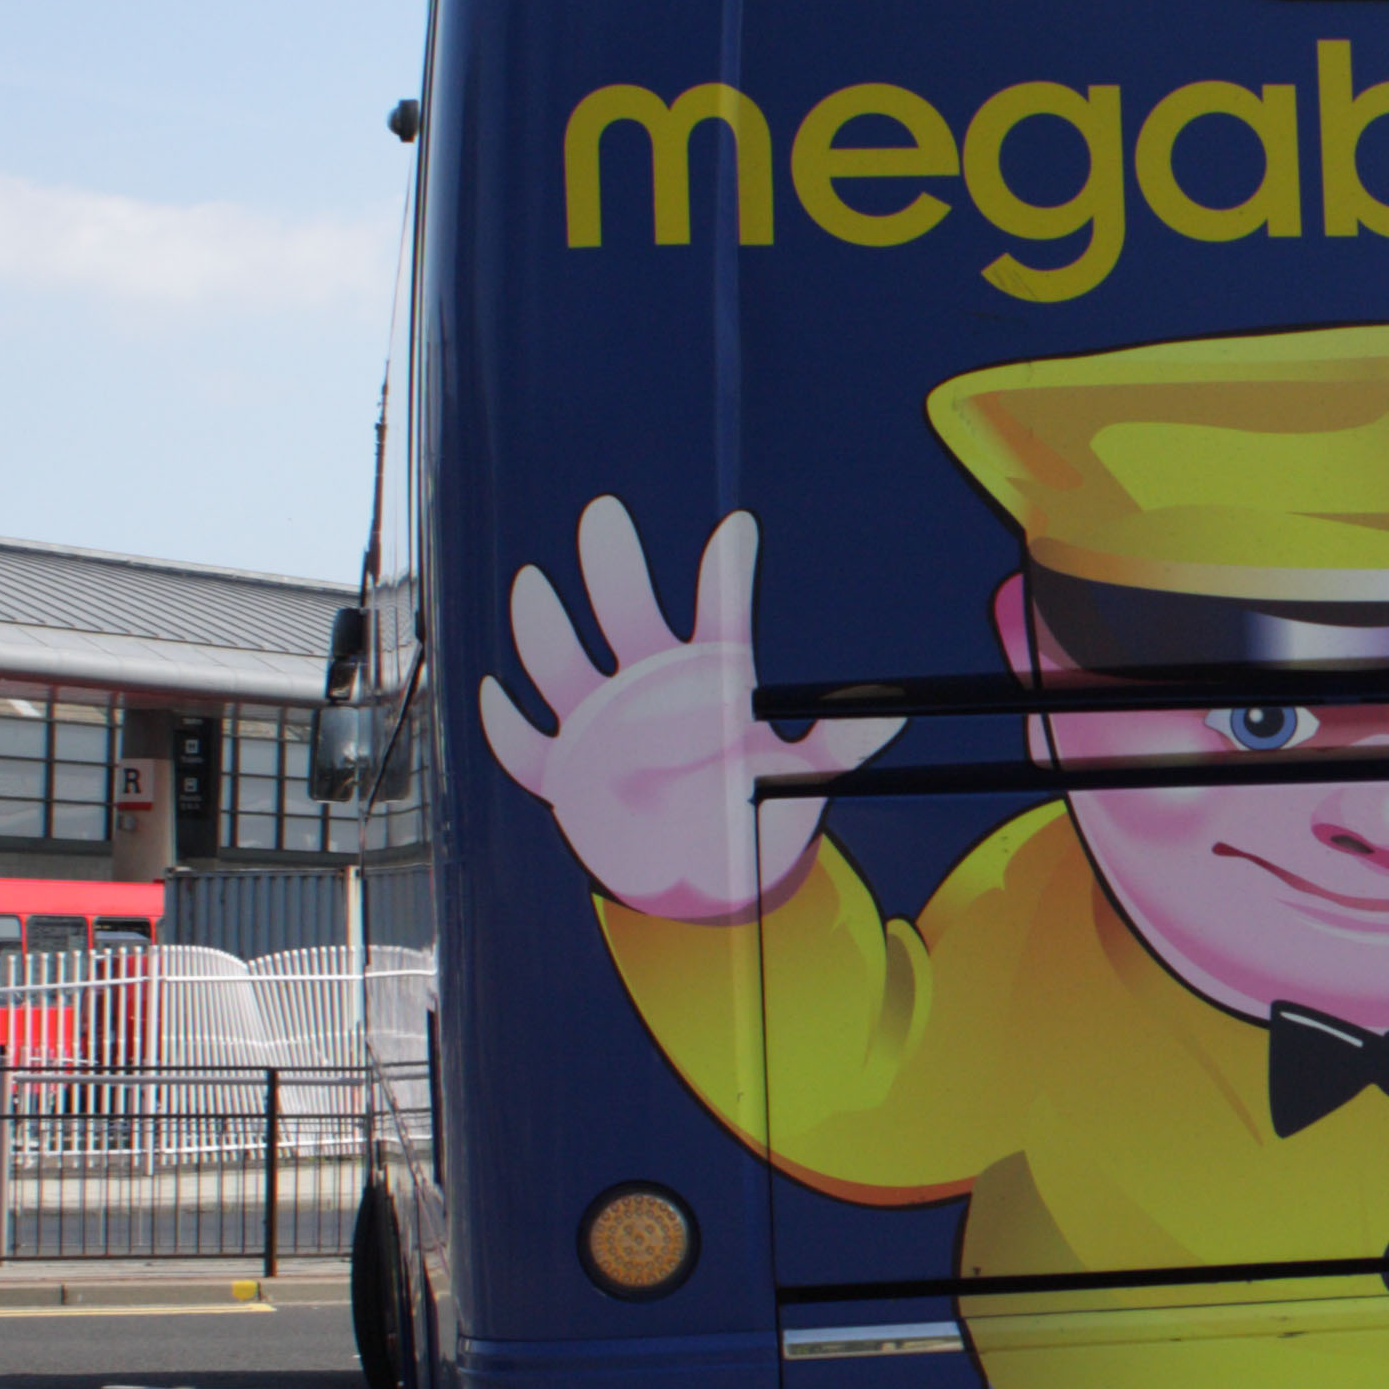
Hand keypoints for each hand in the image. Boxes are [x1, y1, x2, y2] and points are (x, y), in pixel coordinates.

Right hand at [478, 500, 896, 921]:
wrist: (703, 873)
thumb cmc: (750, 808)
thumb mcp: (803, 774)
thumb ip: (842, 740)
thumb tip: (894, 710)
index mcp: (708, 676)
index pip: (717, 611)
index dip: (726, 572)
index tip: (740, 530)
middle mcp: (647, 688)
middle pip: (624, 614)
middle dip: (613, 567)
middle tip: (605, 515)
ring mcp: (598, 725)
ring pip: (561, 664)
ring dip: (545, 629)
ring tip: (534, 585)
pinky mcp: (566, 772)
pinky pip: (524, 745)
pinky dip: (506, 723)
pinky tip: (494, 692)